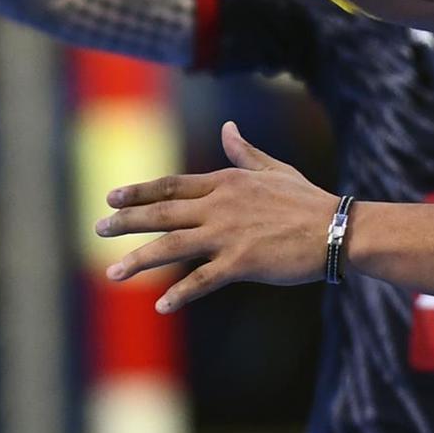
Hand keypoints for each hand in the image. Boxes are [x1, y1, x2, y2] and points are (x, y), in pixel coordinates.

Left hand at [97, 122, 340, 312]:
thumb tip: (228, 127)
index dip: (138, 191)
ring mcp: (227, 235)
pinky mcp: (241, 262)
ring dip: (139, 260)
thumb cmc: (307, 201)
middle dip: (126, 222)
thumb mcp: (274, 170)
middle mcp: (219, 206)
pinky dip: (180, 293)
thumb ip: (244, 152)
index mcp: (225, 183)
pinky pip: (202, 280)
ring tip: (113, 273)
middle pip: (162, 213)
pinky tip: (160, 305)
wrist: (336, 229)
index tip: (111, 197)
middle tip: (98, 228)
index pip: (170, 185)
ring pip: (172, 246)